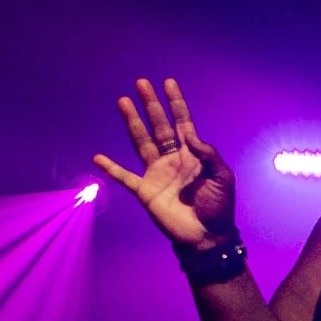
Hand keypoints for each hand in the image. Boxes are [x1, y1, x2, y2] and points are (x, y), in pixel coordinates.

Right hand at [94, 78, 238, 249]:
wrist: (207, 237)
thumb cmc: (219, 207)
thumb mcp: (222, 177)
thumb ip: (208, 154)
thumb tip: (190, 135)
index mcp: (192, 154)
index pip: (182, 122)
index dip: (176, 103)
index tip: (168, 83)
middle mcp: (172, 159)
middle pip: (159, 125)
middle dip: (150, 104)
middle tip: (141, 83)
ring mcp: (157, 173)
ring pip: (141, 142)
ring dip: (132, 122)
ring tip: (123, 101)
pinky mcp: (146, 191)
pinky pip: (125, 177)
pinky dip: (111, 169)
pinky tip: (98, 158)